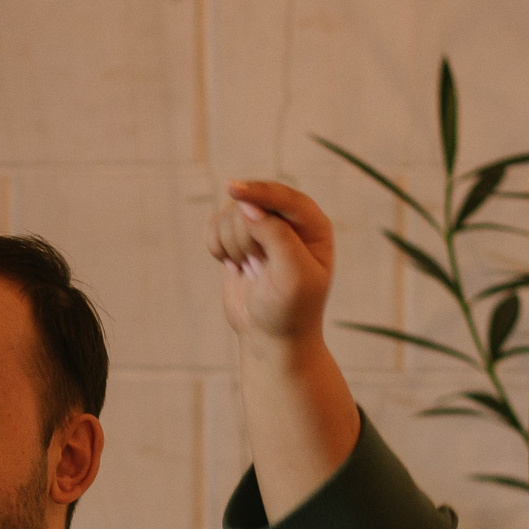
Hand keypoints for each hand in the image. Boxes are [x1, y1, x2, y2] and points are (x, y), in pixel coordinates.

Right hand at [209, 179, 335, 346]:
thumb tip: (247, 206)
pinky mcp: (236, 238)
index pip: (285, 197)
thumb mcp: (292, 275)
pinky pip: (214, 225)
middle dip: (246, 237)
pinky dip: (216, 246)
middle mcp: (288, 220)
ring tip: (250, 270)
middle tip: (258, 267)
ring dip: (232, 245)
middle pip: (252, 204)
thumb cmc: (289, 309)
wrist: (270, 338)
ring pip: (230, 214)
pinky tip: (233, 266)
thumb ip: (276, 236)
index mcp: (314, 225)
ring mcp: (261, 227)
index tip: (233, 190)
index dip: (259, 192)